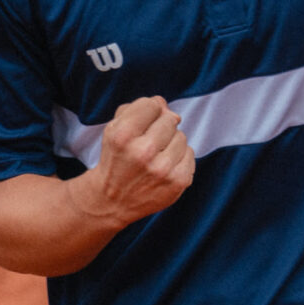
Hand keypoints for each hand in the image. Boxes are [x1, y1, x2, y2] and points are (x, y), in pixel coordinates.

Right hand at [68, 96, 194, 228]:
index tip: (141, 122)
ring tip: (155, 156)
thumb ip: (136, 108)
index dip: (148, 111)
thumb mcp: (114, 129)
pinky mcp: (178, 182)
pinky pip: (190, 153)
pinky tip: (164, 166)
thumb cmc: (117, 158)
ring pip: (181, 136)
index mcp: (122, 136)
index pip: (152, 105)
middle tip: (147, 142)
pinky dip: (179, 157)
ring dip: (171, 142)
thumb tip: (163, 104)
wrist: (113, 200)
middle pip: (169, 119)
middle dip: (160, 126)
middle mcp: (142, 153)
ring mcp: (162, 169)